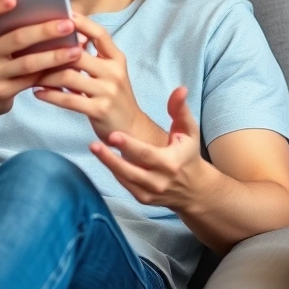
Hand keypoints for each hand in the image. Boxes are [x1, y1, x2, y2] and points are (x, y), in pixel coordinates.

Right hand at [0, 0, 81, 122]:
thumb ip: (15, 29)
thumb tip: (54, 15)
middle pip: (16, 38)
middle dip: (45, 30)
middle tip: (68, 24)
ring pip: (28, 62)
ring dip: (55, 56)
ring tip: (76, 50)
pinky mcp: (2, 91)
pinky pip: (31, 80)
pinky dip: (51, 73)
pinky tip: (68, 68)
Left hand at [33, 13, 160, 142]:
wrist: (130, 129)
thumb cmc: (113, 97)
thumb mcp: (110, 73)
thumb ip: (93, 57)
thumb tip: (67, 38)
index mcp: (117, 59)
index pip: (100, 34)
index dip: (82, 23)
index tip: (63, 14)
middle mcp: (114, 72)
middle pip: (78, 54)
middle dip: (52, 52)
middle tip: (31, 50)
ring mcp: (108, 91)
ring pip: (69, 76)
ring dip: (46, 75)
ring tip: (32, 75)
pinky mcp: (99, 110)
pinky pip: (68, 99)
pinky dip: (49, 95)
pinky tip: (37, 92)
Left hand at [90, 87, 209, 210]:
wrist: (194, 189)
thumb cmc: (188, 154)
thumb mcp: (189, 131)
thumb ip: (180, 110)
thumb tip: (180, 89)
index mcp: (171, 163)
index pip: (146, 154)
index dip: (129, 145)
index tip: (113, 134)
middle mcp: (159, 181)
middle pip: (131, 170)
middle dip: (111, 158)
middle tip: (94, 144)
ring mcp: (150, 193)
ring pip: (125, 180)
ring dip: (108, 164)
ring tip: (94, 148)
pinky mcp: (143, 199)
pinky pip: (125, 185)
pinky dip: (114, 172)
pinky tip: (104, 158)